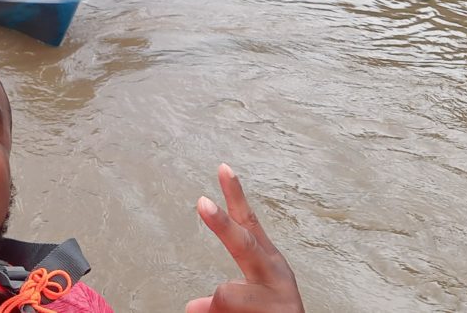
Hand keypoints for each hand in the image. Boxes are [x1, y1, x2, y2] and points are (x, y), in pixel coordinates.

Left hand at [185, 164, 303, 312]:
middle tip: (201, 202)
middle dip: (221, 224)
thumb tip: (192, 307)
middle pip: (244, 246)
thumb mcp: (250, 299)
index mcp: (269, 263)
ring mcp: (272, 297)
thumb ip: (225, 292)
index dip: (236, 195)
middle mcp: (274, 275)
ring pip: (224, 298)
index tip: (222, 167)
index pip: (250, 224)